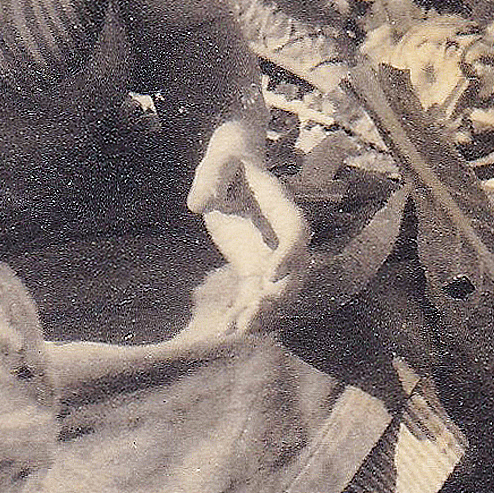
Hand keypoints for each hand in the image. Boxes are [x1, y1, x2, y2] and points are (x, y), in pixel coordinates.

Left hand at [188, 121, 310, 329]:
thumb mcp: (216, 164)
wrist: (232, 169)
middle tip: (256, 311)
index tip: (273, 273)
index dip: (290, 253)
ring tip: (239, 329)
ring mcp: (269, 252)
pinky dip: (242, 311)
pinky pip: (252, 293)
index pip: (295, 231)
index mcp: (279, 204)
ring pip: (275, 288)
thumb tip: (198, 204)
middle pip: (295, 269)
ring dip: (261, 310)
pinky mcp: (253, 266)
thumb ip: (209, 180)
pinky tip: (225, 330)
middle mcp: (280, 233)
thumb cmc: (227, 162)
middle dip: (280, 294)